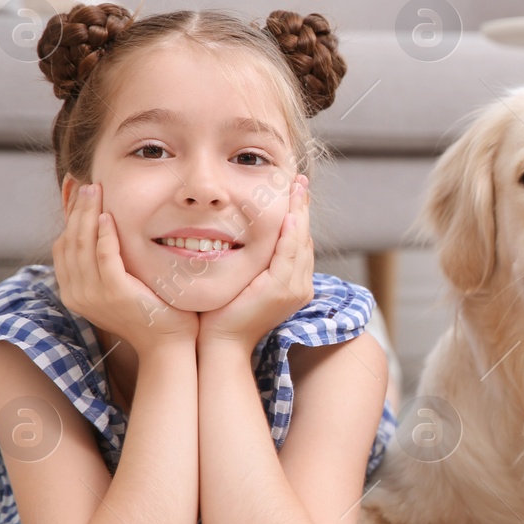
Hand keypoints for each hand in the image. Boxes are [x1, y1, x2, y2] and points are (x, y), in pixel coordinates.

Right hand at [52, 182, 199, 353]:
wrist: (167, 342)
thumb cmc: (149, 310)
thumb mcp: (119, 284)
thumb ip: (107, 263)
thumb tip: (104, 231)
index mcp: (74, 290)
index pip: (63, 245)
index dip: (68, 216)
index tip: (78, 192)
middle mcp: (77, 293)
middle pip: (69, 240)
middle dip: (77, 208)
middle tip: (88, 183)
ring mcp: (93, 294)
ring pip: (82, 244)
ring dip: (88, 213)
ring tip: (96, 190)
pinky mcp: (115, 293)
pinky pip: (105, 256)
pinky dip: (105, 233)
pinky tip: (111, 215)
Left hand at [198, 175, 313, 352]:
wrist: (219, 343)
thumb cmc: (222, 314)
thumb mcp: (242, 280)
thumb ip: (251, 261)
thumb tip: (240, 235)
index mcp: (293, 284)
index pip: (298, 242)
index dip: (298, 215)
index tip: (294, 192)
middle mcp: (301, 286)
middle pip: (304, 237)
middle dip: (303, 207)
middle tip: (300, 181)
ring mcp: (295, 289)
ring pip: (300, 242)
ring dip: (300, 213)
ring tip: (298, 188)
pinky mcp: (282, 289)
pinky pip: (289, 254)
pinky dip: (290, 233)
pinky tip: (288, 214)